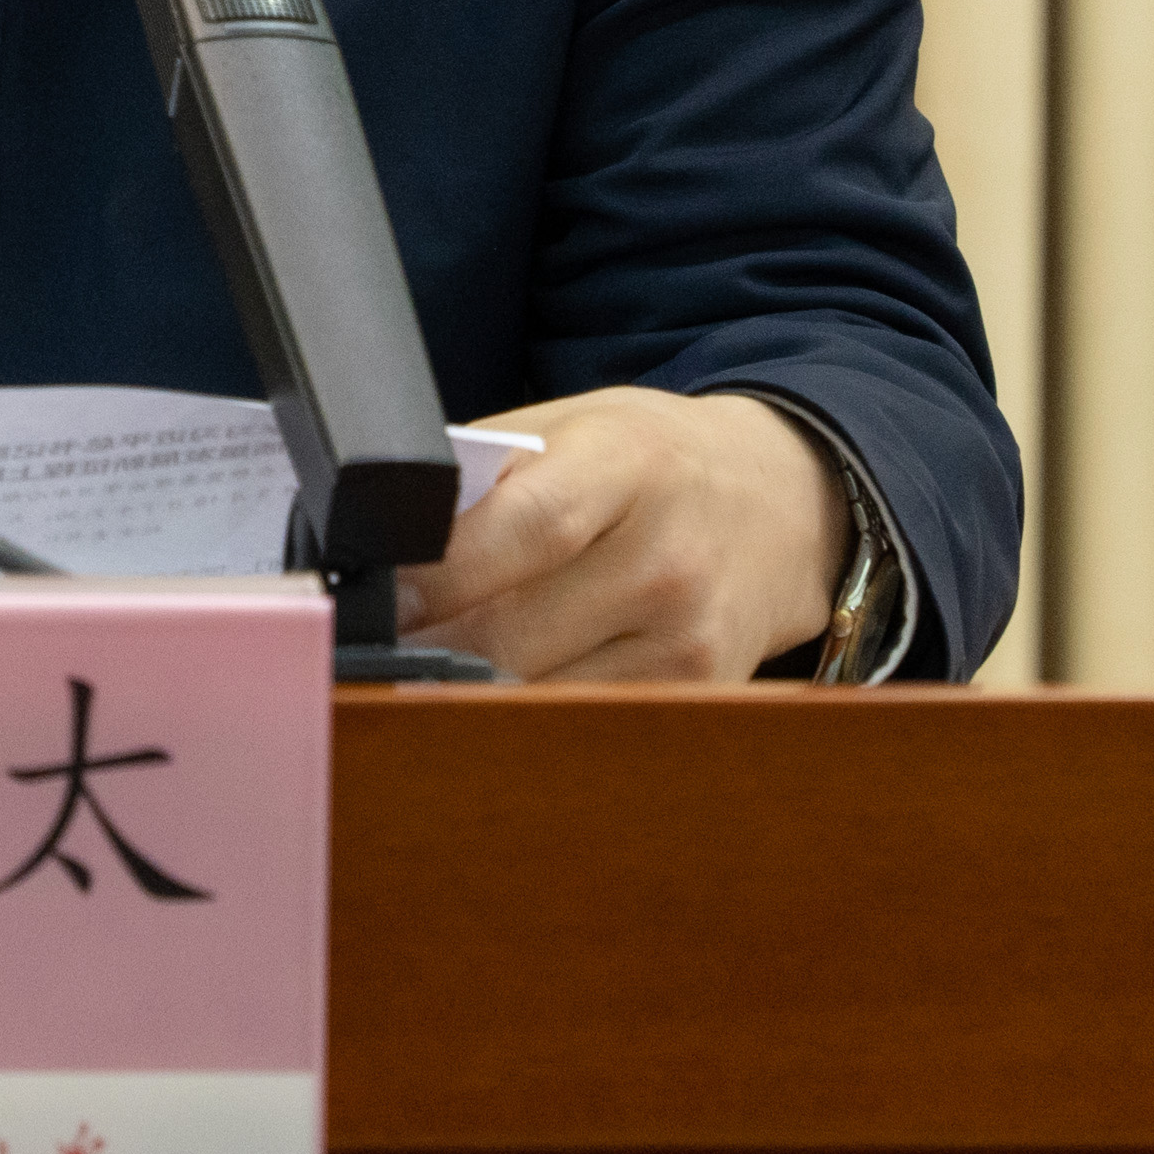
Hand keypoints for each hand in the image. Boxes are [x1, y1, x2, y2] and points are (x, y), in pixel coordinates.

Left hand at [394, 387, 845, 684]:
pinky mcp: (700, 695)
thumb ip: (483, 476)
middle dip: (430, 652)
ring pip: (538, 698)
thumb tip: (381, 542)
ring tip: (424, 676)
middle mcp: (669, 556)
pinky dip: (528, 719)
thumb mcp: (574, 427)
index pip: (525, 529)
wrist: (782, 504)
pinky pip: (582, 725)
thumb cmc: (651, 463)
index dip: (437, 577)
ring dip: (469, 695)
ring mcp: (689, 637)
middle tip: (371, 654)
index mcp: (627, 463)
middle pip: (517, 636)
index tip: (373, 604)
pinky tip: (499, 698)